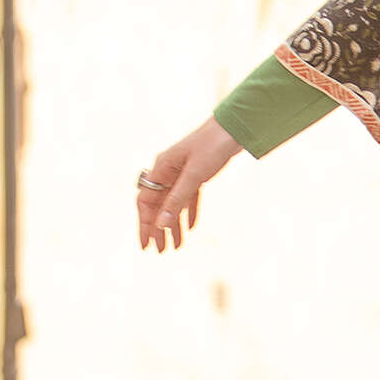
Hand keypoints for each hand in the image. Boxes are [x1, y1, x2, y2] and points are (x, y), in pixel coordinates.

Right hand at [137, 118, 242, 252]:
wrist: (234, 128)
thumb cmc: (212, 146)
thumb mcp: (195, 176)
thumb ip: (177, 199)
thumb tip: (161, 224)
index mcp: (161, 168)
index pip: (146, 202)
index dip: (145, 224)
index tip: (146, 244)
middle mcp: (168, 170)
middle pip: (159, 205)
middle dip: (158, 229)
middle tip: (160, 252)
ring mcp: (182, 171)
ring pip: (174, 203)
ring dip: (174, 224)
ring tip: (176, 246)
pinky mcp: (198, 172)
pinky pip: (189, 196)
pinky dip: (188, 212)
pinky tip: (191, 228)